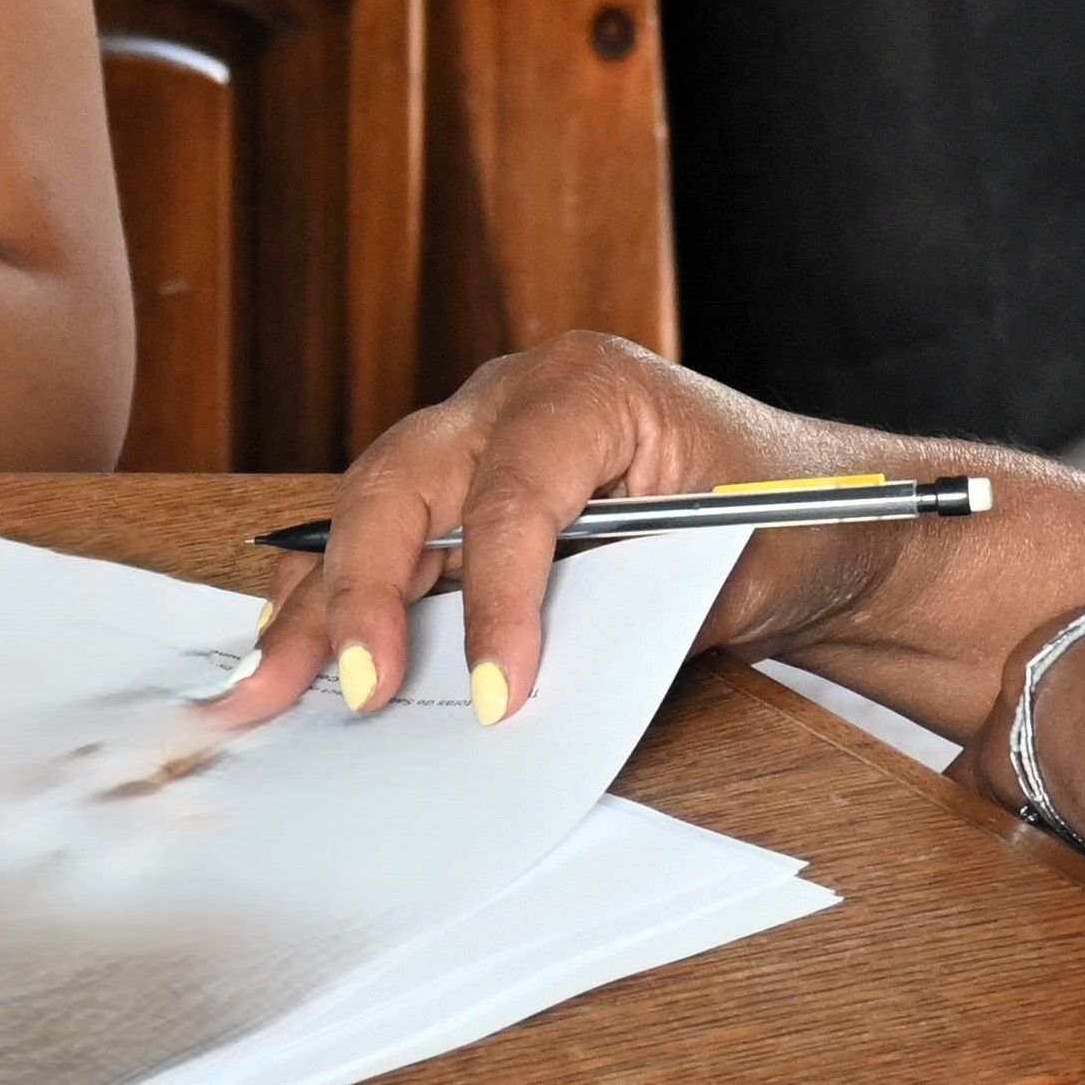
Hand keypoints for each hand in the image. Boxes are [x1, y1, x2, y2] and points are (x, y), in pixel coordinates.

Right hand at [208, 333, 898, 732]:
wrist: (820, 508)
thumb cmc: (790, 520)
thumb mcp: (732, 568)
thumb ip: (630, 616)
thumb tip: (532, 687)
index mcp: (594, 388)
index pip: (515, 493)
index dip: (499, 601)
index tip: (499, 696)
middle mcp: (516, 394)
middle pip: (404, 479)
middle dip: (361, 589)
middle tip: (352, 690)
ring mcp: (479, 431)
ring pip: (371, 505)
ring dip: (318, 600)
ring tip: (263, 685)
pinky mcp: (464, 484)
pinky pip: (384, 529)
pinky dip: (336, 591)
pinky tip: (291, 647)